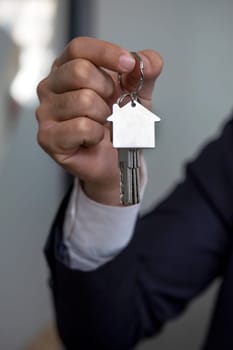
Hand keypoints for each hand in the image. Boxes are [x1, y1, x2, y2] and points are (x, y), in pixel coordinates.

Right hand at [36, 37, 162, 204]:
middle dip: (107, 91)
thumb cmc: (118, 124)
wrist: (114, 159)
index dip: (106, 53)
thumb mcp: (137, 93)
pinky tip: (93, 138)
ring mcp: (45, 112)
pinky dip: (96, 134)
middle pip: (79, 71)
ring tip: (102, 124)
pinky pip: (81, 127)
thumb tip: (146, 60)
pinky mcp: (47, 137)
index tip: (128, 64)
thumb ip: (145, 72)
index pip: (79, 48)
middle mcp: (50, 87)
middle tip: (111, 106)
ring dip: (104, 116)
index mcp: (67, 68)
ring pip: (83, 101)